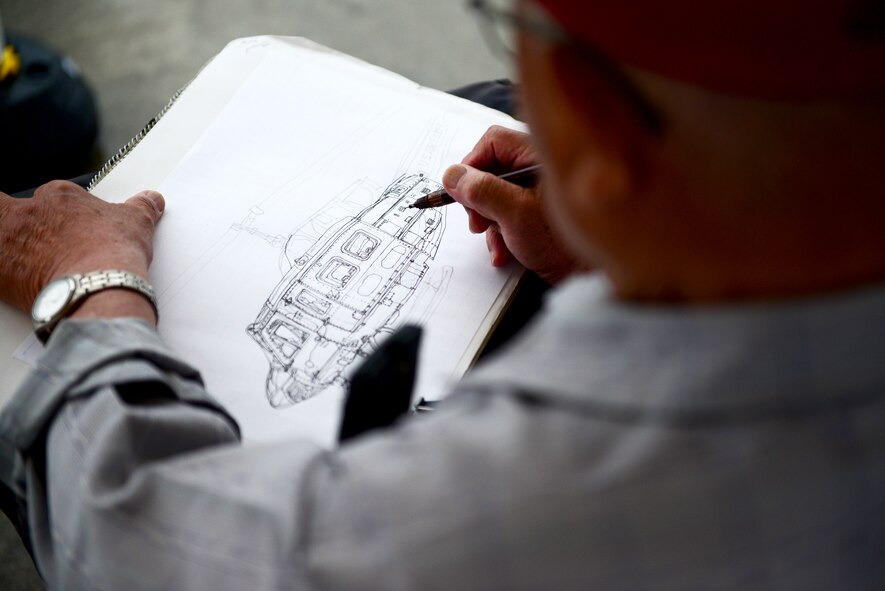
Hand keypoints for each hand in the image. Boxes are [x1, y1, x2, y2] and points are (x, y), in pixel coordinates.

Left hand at [0, 181, 164, 320]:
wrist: (98, 287)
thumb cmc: (112, 252)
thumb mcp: (137, 223)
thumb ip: (141, 207)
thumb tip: (151, 201)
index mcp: (58, 196)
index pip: (48, 197)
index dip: (57, 214)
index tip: (69, 229)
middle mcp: (28, 214)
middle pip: (9, 212)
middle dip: (21, 226)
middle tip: (41, 244)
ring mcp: (10, 244)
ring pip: (1, 238)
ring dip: (10, 247)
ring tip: (28, 261)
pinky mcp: (2, 275)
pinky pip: (0, 274)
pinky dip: (7, 277)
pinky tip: (22, 283)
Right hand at [443, 125, 590, 284]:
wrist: (592, 276)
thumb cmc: (564, 242)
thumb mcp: (515, 215)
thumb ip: (482, 191)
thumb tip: (453, 176)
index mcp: (539, 156)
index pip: (492, 142)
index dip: (471, 166)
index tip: (461, 192)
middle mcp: (540, 168)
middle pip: (492, 170)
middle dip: (479, 201)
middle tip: (478, 223)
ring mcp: (541, 191)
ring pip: (498, 196)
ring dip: (490, 223)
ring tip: (497, 243)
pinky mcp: (541, 213)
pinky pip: (511, 213)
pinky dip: (503, 232)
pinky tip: (505, 252)